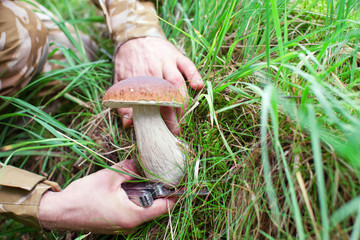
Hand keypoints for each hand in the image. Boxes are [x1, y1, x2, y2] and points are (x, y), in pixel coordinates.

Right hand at [39, 159, 175, 233]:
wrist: (60, 212)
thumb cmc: (83, 196)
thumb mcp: (109, 177)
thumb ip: (129, 169)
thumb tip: (140, 162)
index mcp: (133, 215)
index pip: (163, 208)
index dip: (173, 195)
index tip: (180, 183)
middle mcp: (130, 224)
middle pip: (155, 209)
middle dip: (159, 192)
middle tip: (161, 175)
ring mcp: (123, 226)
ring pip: (144, 210)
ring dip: (147, 195)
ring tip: (146, 178)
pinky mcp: (116, 223)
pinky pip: (133, 211)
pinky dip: (137, 200)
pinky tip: (132, 187)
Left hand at [114, 37, 203, 134]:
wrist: (133, 35)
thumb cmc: (127, 60)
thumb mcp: (119, 81)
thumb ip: (123, 102)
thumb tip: (128, 124)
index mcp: (139, 77)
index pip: (149, 102)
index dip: (156, 119)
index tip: (160, 132)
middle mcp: (153, 69)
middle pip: (165, 95)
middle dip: (172, 115)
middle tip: (176, 130)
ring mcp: (167, 61)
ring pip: (177, 83)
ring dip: (183, 101)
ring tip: (184, 118)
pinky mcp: (176, 55)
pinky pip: (188, 65)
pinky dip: (194, 75)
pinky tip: (198, 87)